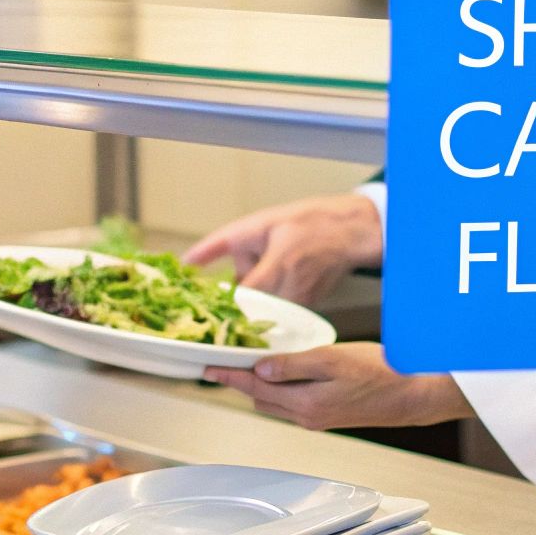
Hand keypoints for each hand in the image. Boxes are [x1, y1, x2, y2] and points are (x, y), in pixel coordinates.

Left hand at [183, 193, 382, 306]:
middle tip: (233, 283)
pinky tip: (278, 277)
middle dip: (235, 299)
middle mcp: (290, 291)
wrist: (348, 232)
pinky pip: (278, 309)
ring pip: (262, 311)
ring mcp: (301, 303)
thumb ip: (220, 244)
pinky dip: (270, 298)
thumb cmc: (306, 222)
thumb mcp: (259, 224)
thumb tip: (187, 260)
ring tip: (264, 271)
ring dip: (254, 298)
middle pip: (247, 308)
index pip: (239, 300)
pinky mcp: (307, 307)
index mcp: (277, 267)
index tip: (204, 306)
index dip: (220, 304)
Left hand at [203, 343, 472, 430]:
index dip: (229, 376)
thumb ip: (292, 366)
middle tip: (220, 363)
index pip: (254, 388)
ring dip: (257, 386)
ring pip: (275, 402)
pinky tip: (280, 375)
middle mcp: (306, 417)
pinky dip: (278, 389)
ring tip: (243, 366)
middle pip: (260, 398)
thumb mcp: (332, 360)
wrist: (414, 394)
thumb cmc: (381, 373)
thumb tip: (259, 370)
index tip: (207, 367)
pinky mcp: (328, 415)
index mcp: (304, 404)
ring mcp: (317, 418)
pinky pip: (291, 403)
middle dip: (239, 381)